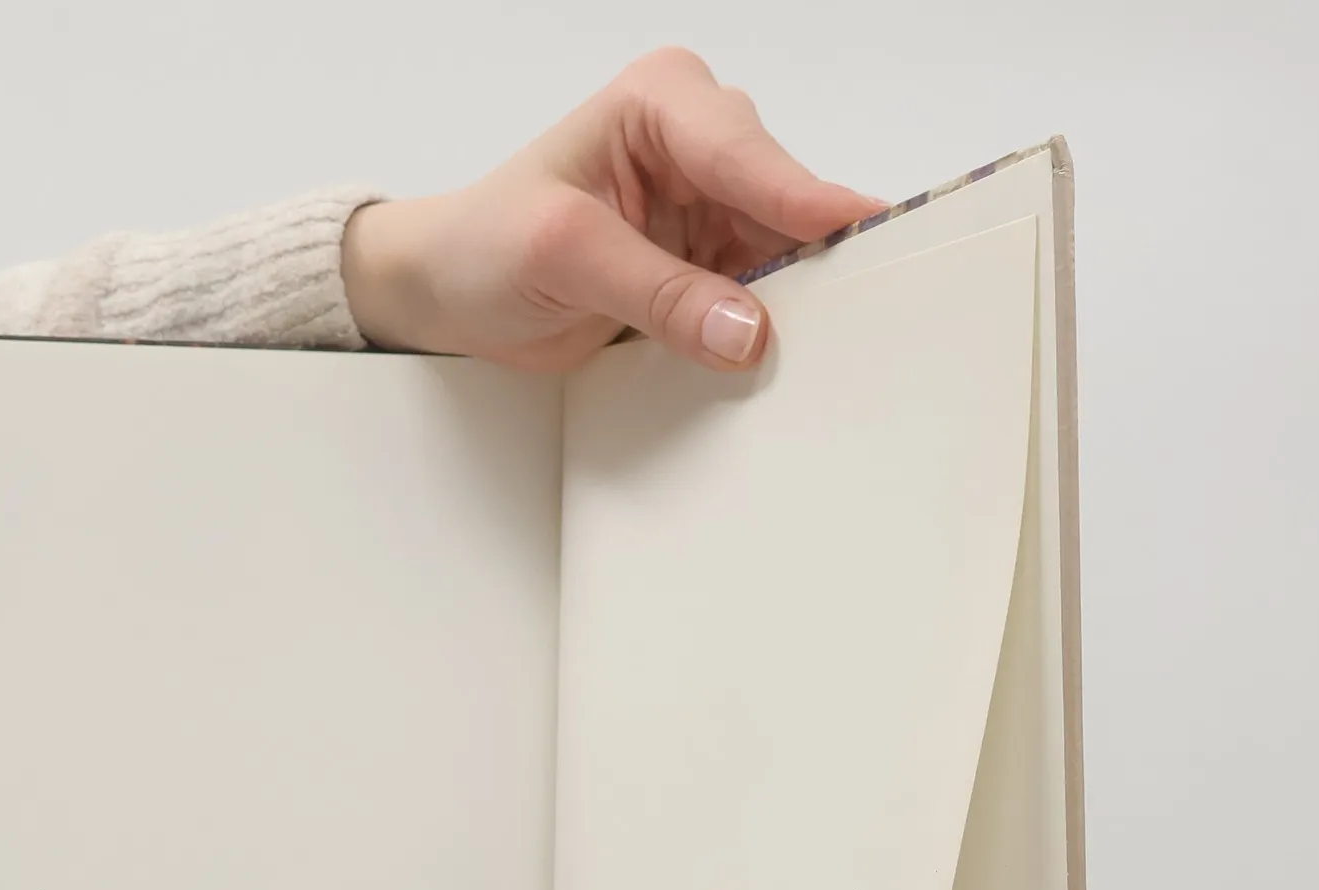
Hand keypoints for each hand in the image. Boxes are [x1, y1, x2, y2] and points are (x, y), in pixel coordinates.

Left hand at [341, 48, 883, 372]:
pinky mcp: (708, 264)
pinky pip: (763, 294)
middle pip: (787, 201)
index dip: (808, 203)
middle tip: (869, 312)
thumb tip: (747, 332)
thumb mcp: (564, 259)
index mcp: (662, 103)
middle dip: (817, 257)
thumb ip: (658, 293)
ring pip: (787, 252)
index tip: (863, 235)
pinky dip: (778, 327)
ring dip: (803, 301)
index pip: (748, 155)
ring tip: (842, 347)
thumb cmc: (485, 246)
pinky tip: (800, 357)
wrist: (449, 292)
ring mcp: (710, 206)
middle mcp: (699, 142)